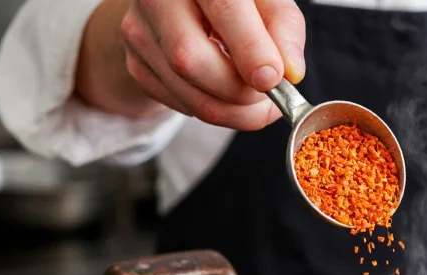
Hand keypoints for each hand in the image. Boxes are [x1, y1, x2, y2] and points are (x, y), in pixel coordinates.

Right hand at [119, 0, 305, 128]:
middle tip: (269, 97)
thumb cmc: (236, 1)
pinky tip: (226, 94)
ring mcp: (139, 32)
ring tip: (257, 104)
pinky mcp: (136, 64)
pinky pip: (179, 104)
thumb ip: (284, 28)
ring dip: (232, 112)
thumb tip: (289, 72)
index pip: (223, 8)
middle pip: (191, 59)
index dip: (250, 49)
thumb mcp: (266, 0)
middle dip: (239, 92)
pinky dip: (213, 110)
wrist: (186, 4)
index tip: (273, 79)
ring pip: (186, 91)